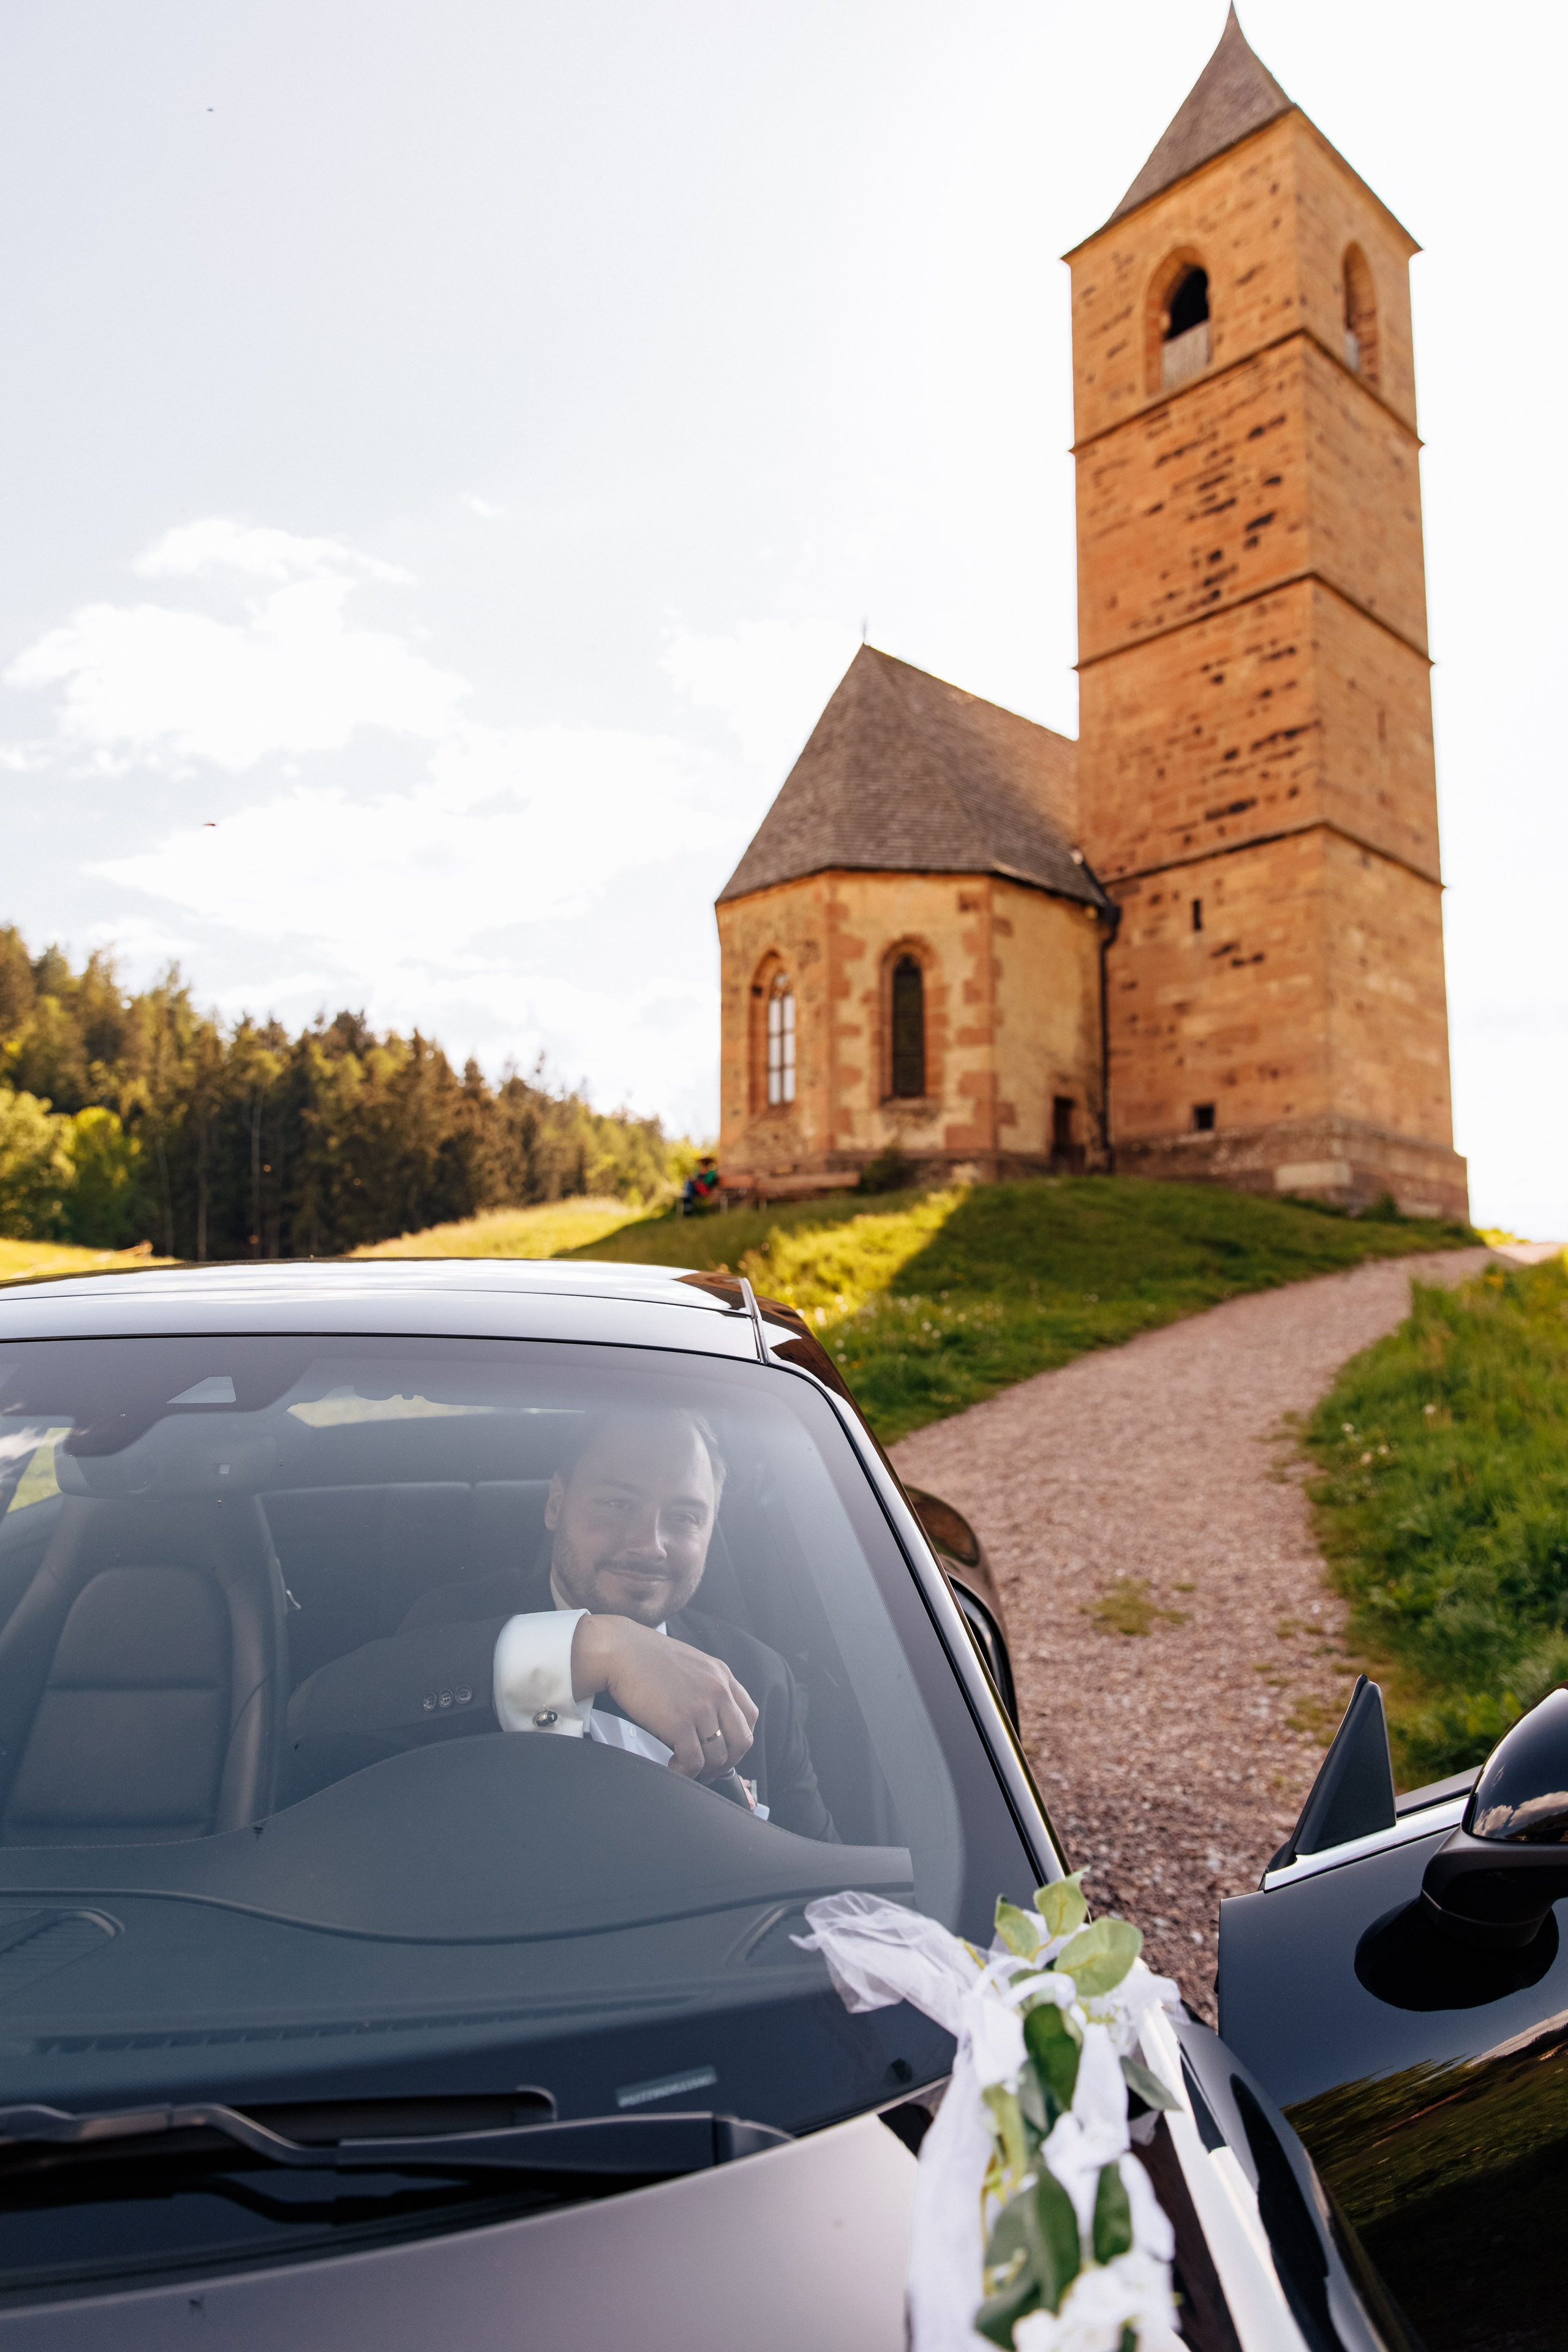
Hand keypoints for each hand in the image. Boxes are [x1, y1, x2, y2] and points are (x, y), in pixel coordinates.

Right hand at [571, 1615, 758, 1779]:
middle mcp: (718, 1690)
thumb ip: (706, 1686)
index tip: (724, 1750)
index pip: (749, 1716)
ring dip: (704, 1771)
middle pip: (742, 1741)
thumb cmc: (645, 1658)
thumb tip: (709, 1719)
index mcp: (721, 1675)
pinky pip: (694, 1762)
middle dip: (727, 1763)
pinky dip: (685, 1772)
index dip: (739, 1739)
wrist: (619, 1650)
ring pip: (718, 1756)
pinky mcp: (680, 1723)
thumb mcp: (690, 1664)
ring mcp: (701, 1707)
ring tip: (685, 1768)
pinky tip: (673, 1766)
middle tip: (708, 1770)